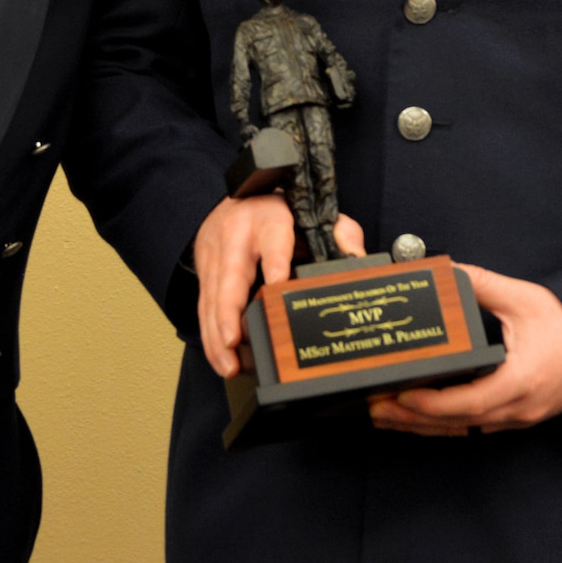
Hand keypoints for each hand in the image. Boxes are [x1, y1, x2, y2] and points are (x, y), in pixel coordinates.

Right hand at [193, 195, 363, 378]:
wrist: (242, 197)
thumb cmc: (282, 211)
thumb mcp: (313, 214)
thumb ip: (339, 233)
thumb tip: (357, 258)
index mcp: (269, 219)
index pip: (274, 241)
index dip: (275, 263)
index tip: (277, 285)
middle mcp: (237, 236)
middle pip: (231, 275)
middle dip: (230, 311)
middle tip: (234, 341)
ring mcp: (216, 254)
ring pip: (213, 297)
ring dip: (217, 333)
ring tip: (229, 364)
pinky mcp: (205, 271)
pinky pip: (204, 306)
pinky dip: (210, 334)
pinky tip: (221, 357)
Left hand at [369, 264, 561, 435]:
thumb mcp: (524, 299)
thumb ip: (482, 285)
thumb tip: (446, 270)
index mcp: (520, 380)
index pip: (467, 403)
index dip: (430, 404)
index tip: (399, 396)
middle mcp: (518, 408)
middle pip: (456, 424)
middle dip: (411, 419)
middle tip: (373, 408)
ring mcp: (518, 418)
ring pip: (462, 431)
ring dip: (422, 427)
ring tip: (385, 416)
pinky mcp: (517, 418)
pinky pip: (474, 429)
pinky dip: (445, 426)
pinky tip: (420, 420)